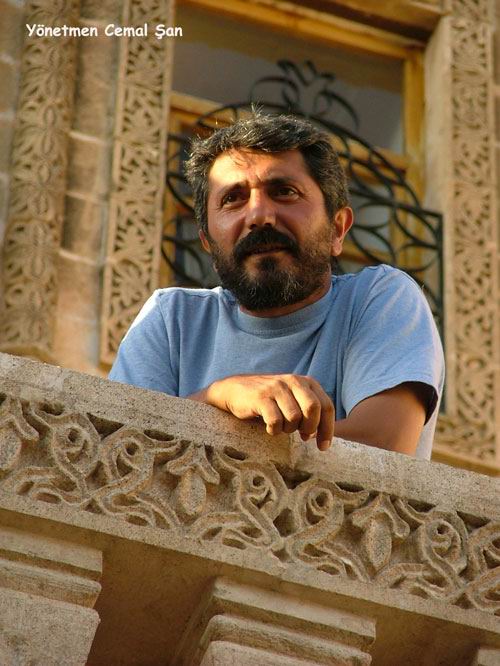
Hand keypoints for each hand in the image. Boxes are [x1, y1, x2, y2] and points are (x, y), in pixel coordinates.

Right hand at [190, 374, 334, 450]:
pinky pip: (275, 421)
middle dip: (310, 428)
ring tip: (280, 427)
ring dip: (288, 430)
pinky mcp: (261, 397)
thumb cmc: (268, 400)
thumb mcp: (292, 399)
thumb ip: (308, 411)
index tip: (323, 447)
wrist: (234, 389)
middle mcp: (293, 381)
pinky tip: (269, 427)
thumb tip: (321, 437)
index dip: (328, 429)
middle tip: (301, 436)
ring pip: (294, 418)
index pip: (326, 406)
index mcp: (305, 382)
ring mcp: (276, 387)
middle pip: (314, 409)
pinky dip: (274, 430)